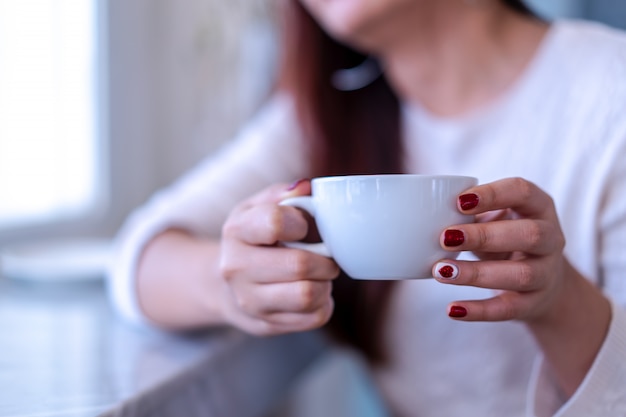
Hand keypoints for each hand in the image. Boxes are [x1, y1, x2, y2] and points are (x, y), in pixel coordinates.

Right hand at [219, 180, 339, 335]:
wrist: (223, 284)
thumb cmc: (251, 239)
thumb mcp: (257, 208)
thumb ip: (283, 194)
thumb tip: (307, 187)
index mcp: (236, 231)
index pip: (274, 223)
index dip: (301, 223)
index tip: (303, 228)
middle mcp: (236, 268)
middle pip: (299, 265)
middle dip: (324, 260)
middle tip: (325, 256)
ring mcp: (248, 301)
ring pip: (308, 295)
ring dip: (325, 284)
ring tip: (319, 276)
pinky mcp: (265, 325)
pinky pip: (314, 317)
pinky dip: (324, 304)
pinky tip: (313, 293)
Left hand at [432, 177, 570, 322]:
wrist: (544, 283)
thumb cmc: (507, 239)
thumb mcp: (496, 219)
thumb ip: (471, 213)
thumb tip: (427, 213)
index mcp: (539, 207)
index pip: (522, 192)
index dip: (493, 194)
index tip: (459, 201)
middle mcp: (551, 239)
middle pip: (528, 234)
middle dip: (484, 236)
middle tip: (445, 238)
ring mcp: (546, 274)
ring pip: (520, 274)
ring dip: (476, 273)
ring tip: (440, 270)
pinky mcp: (533, 304)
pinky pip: (508, 309)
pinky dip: (479, 311)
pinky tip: (452, 309)